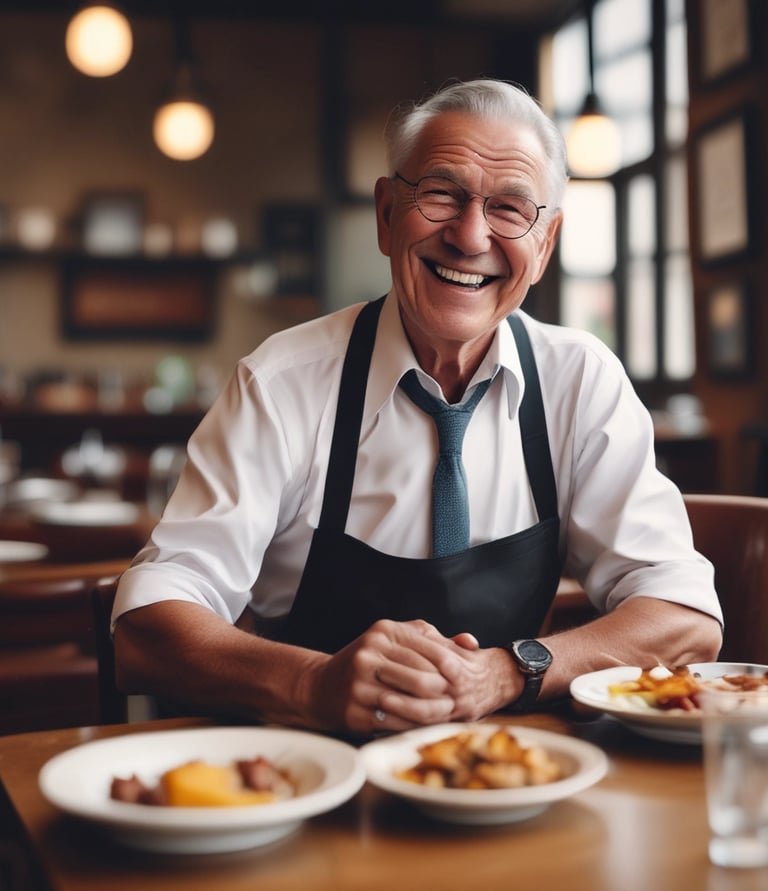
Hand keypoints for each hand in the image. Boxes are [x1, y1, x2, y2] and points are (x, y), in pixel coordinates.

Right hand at [309, 619, 464, 733]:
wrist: (321, 686)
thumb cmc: (369, 661)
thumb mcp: (394, 639)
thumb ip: (431, 638)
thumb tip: (470, 642)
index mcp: (383, 632)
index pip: (428, 648)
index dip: (450, 664)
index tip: (464, 676)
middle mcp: (369, 654)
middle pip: (422, 677)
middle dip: (444, 691)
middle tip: (459, 699)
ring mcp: (360, 683)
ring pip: (411, 702)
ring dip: (434, 711)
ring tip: (447, 713)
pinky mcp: (355, 709)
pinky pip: (395, 720)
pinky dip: (414, 723)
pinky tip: (425, 724)